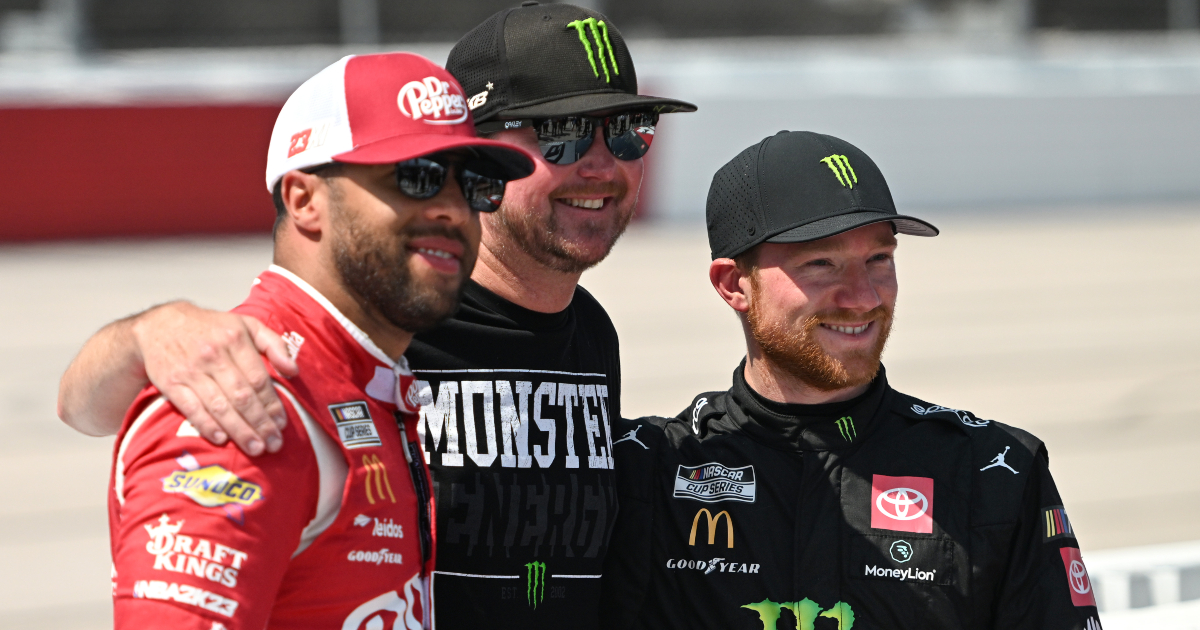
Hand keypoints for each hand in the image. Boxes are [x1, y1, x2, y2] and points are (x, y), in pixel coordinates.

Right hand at [133, 302, 299, 454]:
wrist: (160, 324)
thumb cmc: (211, 328)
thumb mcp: (247, 325)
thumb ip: (274, 344)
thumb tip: (294, 370)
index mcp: (235, 340)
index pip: (258, 379)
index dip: (272, 404)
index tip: (282, 423)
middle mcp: (214, 356)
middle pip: (242, 396)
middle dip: (260, 423)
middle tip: (274, 444)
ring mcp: (191, 371)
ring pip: (219, 406)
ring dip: (239, 430)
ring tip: (255, 448)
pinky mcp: (171, 383)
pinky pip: (191, 409)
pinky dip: (207, 426)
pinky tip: (222, 439)